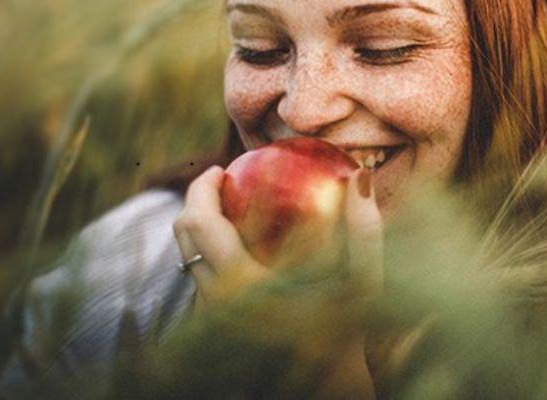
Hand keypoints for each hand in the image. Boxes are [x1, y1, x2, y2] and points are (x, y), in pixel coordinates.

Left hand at [173, 164, 383, 396]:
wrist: (325, 391)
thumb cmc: (348, 336)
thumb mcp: (364, 285)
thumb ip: (363, 231)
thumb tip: (358, 177)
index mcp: (239, 285)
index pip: (200, 222)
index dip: (203, 187)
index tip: (222, 168)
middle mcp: (214, 302)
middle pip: (183, 235)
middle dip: (195, 200)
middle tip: (221, 181)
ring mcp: (210, 317)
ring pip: (187, 257)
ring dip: (200, 228)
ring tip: (229, 208)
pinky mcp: (213, 329)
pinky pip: (200, 279)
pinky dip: (210, 254)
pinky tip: (239, 244)